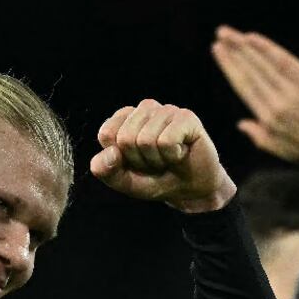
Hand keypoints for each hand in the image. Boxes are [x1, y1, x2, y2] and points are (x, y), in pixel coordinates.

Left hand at [90, 100, 235, 212]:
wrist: (192, 189)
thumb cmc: (157, 180)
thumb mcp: (125, 182)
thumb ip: (107, 171)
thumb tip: (109, 153)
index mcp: (125, 118)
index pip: (107, 134)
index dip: (121, 159)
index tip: (136, 163)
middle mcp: (145, 109)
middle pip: (126, 138)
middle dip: (140, 161)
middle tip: (156, 163)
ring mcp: (166, 110)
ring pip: (146, 140)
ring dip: (158, 160)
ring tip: (168, 158)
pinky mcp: (186, 117)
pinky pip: (166, 141)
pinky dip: (172, 156)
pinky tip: (181, 153)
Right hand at [212, 25, 298, 170]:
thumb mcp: (282, 150)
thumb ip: (259, 136)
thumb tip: (241, 123)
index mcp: (268, 119)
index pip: (244, 86)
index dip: (229, 67)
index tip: (218, 51)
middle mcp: (276, 104)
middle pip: (250, 72)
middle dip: (232, 52)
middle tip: (219, 36)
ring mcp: (294, 92)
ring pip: (262, 64)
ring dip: (243, 46)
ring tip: (229, 33)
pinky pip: (283, 61)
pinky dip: (266, 49)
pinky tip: (252, 38)